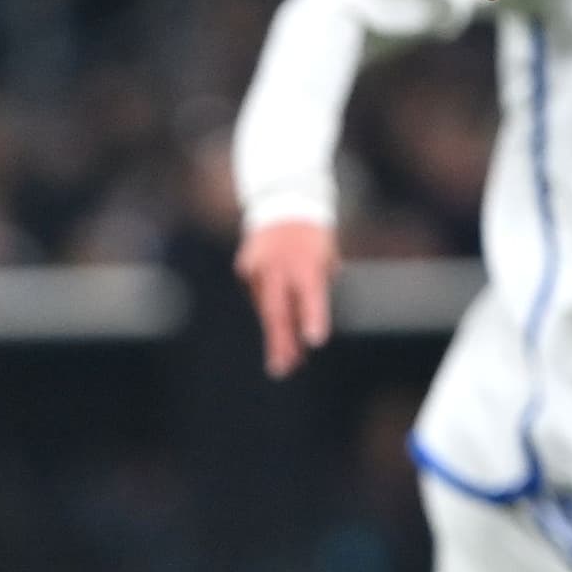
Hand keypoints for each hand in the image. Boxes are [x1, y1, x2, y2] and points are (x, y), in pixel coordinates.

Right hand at [237, 217, 340, 377]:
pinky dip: (268, 307)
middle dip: (281, 342)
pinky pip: (258, 295)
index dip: (313, 318)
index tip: (314, 341)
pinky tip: (280, 315)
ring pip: (266, 308)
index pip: (311, 295)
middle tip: (282, 369)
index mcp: (307, 263)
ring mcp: (258, 267)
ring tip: (288, 359)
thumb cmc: (314, 238)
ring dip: (277, 332)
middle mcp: (279, 265)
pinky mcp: (245, 268)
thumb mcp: (326, 260)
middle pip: (278, 311)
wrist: (285, 203)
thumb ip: (316, 291)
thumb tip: (303, 329)